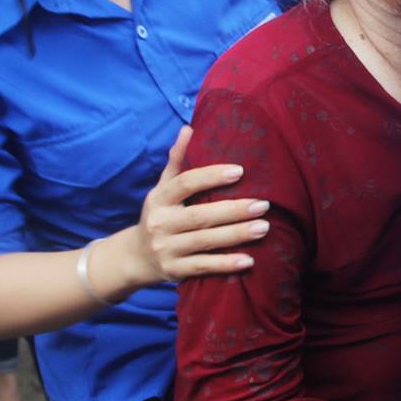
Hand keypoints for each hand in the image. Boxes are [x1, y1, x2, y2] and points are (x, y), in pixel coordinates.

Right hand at [129, 126, 270, 284]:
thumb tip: (189, 129)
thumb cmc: (159, 215)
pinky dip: (226, 265)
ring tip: (264, 227)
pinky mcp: (174, 271)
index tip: (240, 171)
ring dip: (236, 235)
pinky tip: (249, 260)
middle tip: (264, 204)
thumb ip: (177, 161)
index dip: (211, 176)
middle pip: (200, 216)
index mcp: (159, 199)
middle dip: (233, 210)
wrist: (136, 257)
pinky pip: (203, 267)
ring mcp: (166, 249)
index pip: (185, 183)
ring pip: (205, 241)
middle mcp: (160, 223)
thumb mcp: (162, 188)